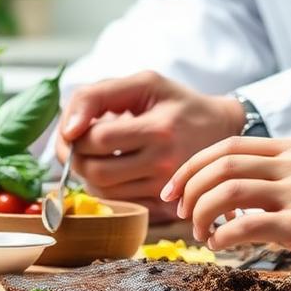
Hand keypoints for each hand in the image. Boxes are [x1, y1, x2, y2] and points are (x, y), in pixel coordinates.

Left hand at [56, 71, 247, 209]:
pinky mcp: (166, 206)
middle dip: (77, 158)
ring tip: (98, 155)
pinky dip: (107, 189)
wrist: (222, 129)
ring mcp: (166, 189)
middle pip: (97, 171)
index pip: (99, 139)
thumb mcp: (144, 83)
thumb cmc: (177, 103)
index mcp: (160, 129)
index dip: (76, 136)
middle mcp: (165, 163)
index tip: (75, 129)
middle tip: (79, 144)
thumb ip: (97, 96)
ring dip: (88, 175)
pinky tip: (115, 170)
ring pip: (104, 192)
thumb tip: (67, 129)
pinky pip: (120, 204)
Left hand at [160, 136, 290, 290]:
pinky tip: (220, 247)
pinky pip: (245, 226)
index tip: (177, 188)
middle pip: (222, 162)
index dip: (195, 165)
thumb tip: (241, 189)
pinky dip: (222, 235)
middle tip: (177, 210)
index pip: (233, 144)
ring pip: (228, 190)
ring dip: (201, 212)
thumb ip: (290, 174)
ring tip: (199, 233)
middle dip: (189, 186)